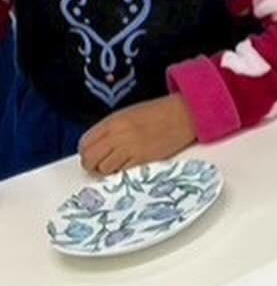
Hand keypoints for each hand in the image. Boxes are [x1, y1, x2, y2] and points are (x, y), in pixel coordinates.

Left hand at [79, 94, 196, 176]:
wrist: (183, 114)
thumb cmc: (158, 113)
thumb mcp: (128, 115)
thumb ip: (111, 129)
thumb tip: (99, 146)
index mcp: (112, 122)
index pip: (85, 143)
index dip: (85, 152)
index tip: (91, 155)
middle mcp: (117, 136)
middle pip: (90, 158)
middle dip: (91, 165)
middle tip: (98, 166)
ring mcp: (130, 148)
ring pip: (104, 169)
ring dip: (106, 170)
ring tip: (115, 166)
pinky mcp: (143, 159)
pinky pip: (122, 172)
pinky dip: (121, 173)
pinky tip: (127, 167)